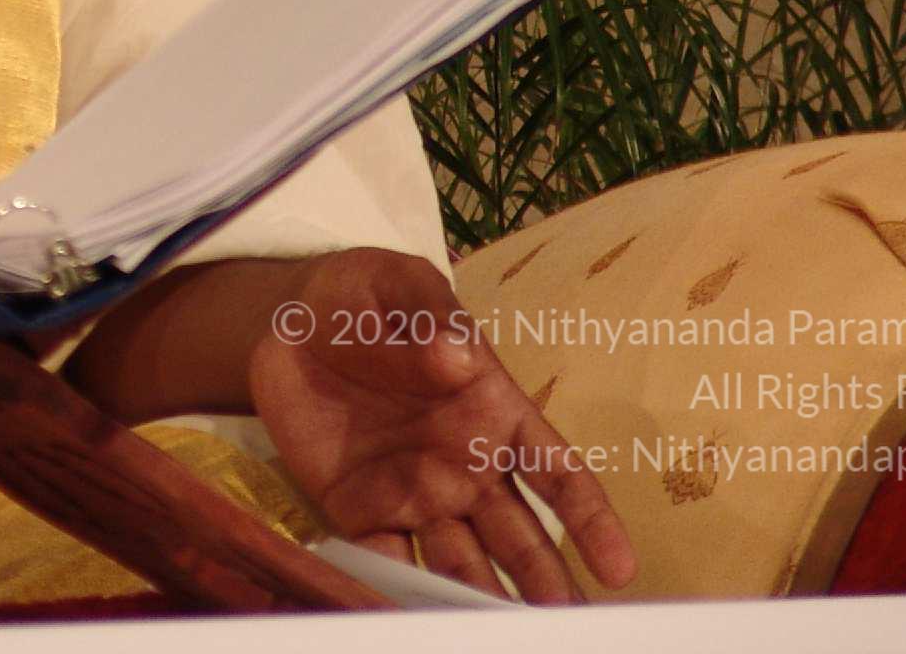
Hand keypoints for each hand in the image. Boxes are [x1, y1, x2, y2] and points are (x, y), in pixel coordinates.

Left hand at [249, 250, 635, 605]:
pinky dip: (398, 590)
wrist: (286, 323)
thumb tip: (458, 353)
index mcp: (493, 412)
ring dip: (481, 600)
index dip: (590, 518)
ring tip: (500, 636)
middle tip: (568, 628)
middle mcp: (465, 466)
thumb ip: (427, 316)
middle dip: (546, 582)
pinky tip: (409, 616)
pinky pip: (386, 557)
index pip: (556, 471)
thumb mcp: (394, 286)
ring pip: (463, 561)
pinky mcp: (362, 510)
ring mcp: (416, 494)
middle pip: (520, 536)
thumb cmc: (361, 298)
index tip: (620, 568)